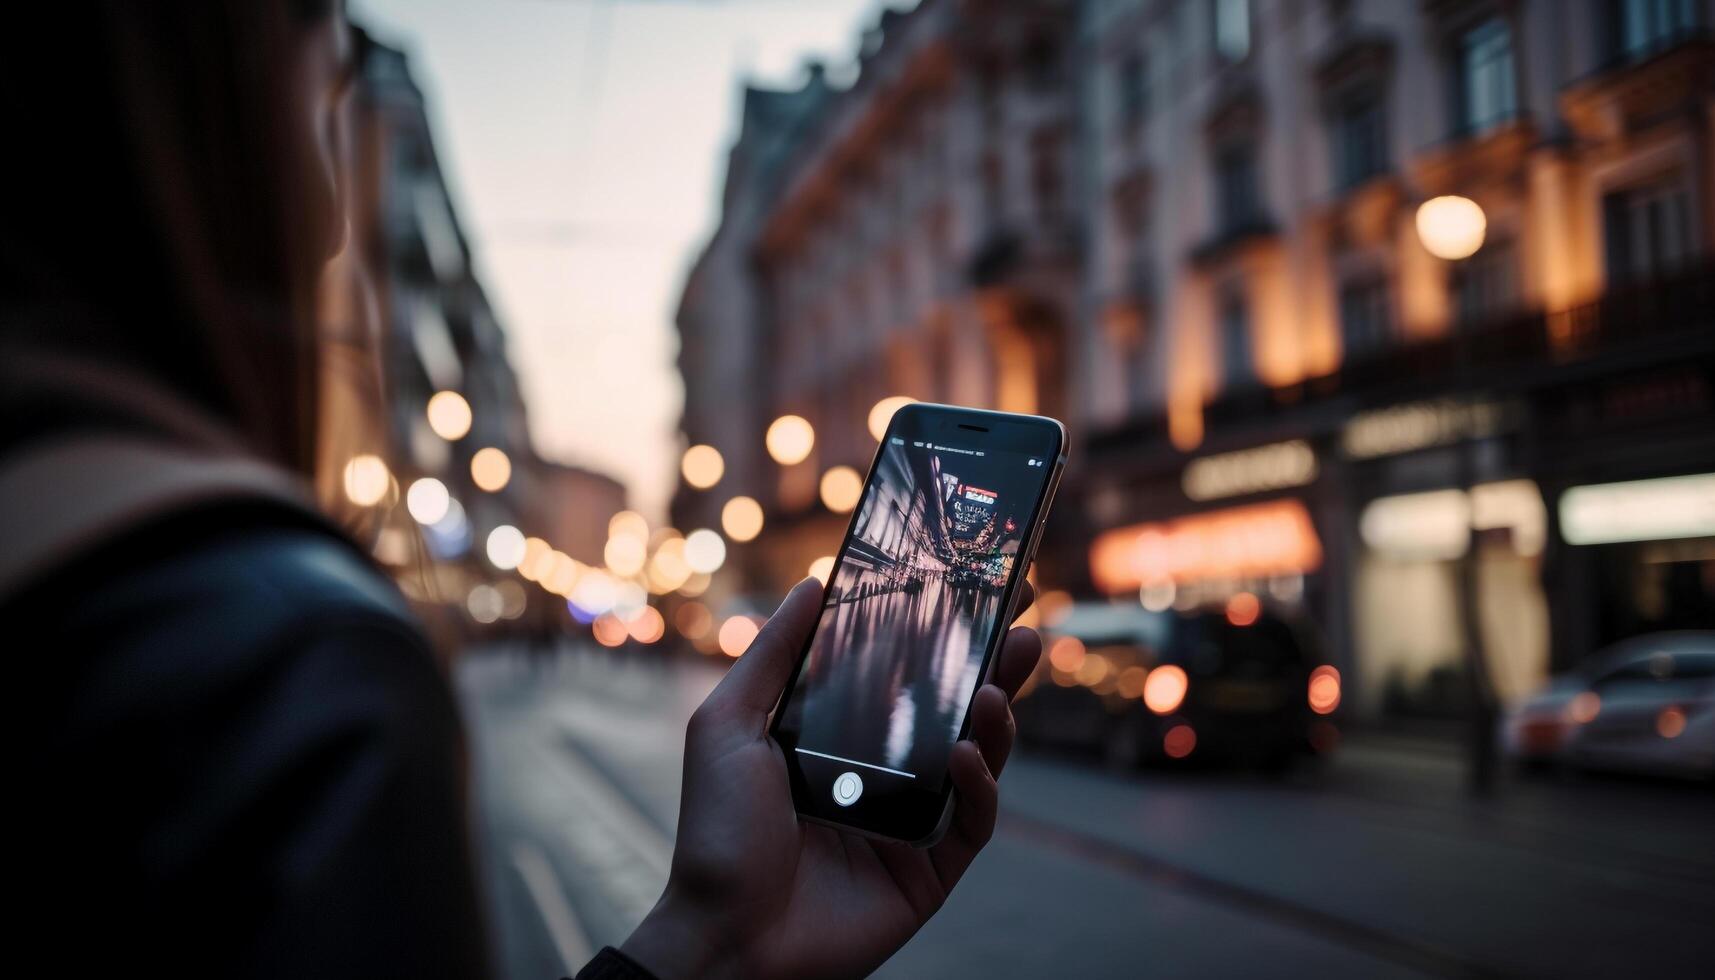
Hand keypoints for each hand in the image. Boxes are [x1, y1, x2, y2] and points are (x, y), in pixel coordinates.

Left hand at [620, 577, 1041, 979]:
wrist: (724, 934)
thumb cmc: (715, 832)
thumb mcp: (728, 724)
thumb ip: (773, 654)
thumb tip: (814, 583)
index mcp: (840, 735)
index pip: (902, 673)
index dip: (940, 633)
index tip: (972, 586)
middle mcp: (882, 772)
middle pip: (953, 708)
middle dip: (993, 664)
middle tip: (1020, 620)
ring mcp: (911, 822)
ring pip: (977, 759)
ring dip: (995, 717)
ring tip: (998, 683)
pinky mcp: (930, 870)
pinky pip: (974, 822)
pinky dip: (979, 784)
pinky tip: (964, 753)